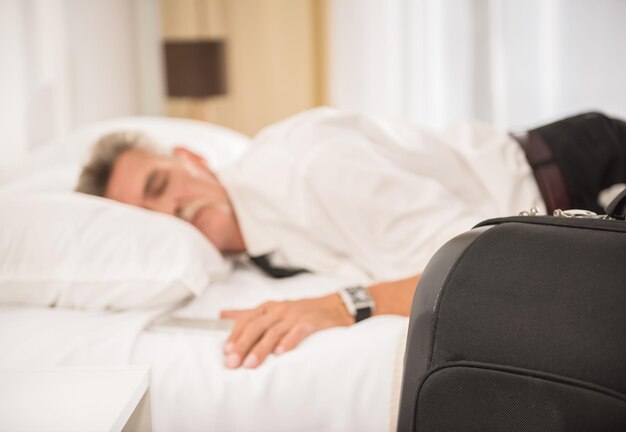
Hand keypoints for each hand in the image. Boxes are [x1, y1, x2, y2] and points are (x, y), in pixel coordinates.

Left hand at [220, 293, 353, 368]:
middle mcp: (280, 310)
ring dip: (261, 348)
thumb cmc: (299, 311)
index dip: (235, 334)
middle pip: (257, 326)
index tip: (226, 351)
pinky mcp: (311, 323)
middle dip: (243, 345)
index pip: (247, 319)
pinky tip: (280, 353)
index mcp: (268, 307)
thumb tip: (222, 314)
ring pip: (274, 331)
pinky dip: (288, 342)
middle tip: (233, 363)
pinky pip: (298, 331)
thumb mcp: (272, 309)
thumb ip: (247, 313)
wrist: (333, 307)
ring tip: (251, 364)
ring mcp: (295, 316)